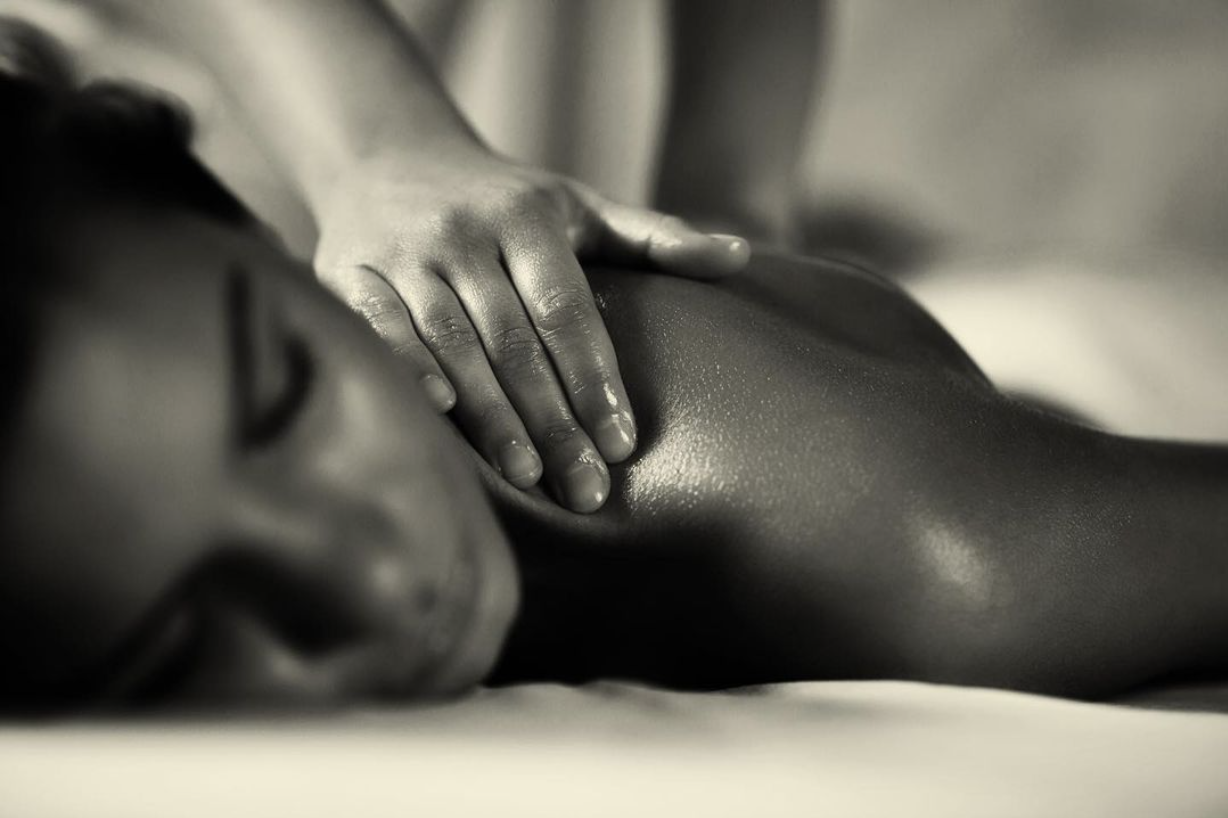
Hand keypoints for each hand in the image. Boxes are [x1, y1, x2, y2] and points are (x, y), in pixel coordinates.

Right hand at [313, 145, 749, 512]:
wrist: (389, 157)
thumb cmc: (504, 200)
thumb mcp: (579, 205)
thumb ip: (654, 235)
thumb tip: (741, 256)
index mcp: (526, 217)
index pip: (566, 311)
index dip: (593, 379)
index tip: (620, 444)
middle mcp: (463, 233)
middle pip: (514, 341)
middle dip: (552, 420)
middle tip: (585, 489)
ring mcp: (402, 253)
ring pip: (451, 345)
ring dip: (490, 415)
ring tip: (529, 475)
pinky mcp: (349, 272)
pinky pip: (378, 329)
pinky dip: (405, 371)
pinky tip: (435, 418)